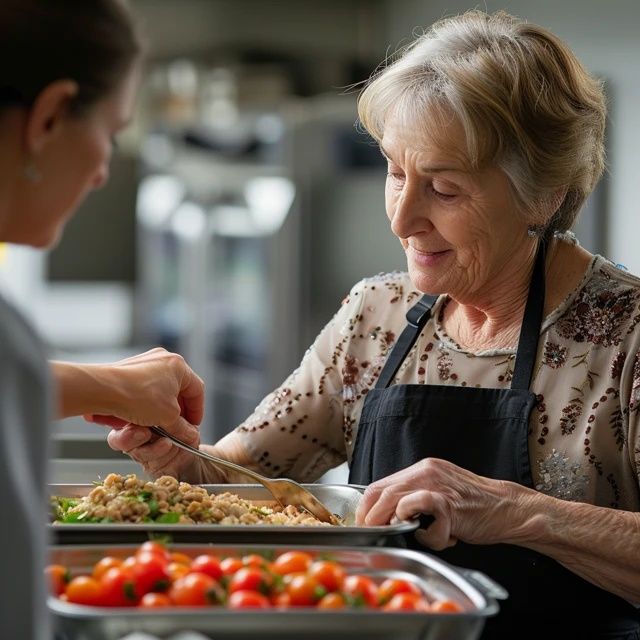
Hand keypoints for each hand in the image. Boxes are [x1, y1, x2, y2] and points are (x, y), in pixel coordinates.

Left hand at [77, 347, 205, 480]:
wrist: (101, 389)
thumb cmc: (137, 397)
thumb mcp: (167, 417)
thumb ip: (182, 427)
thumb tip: (190, 435)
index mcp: (179, 365)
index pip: (197, 391)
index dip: (197, 411)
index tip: (193, 426)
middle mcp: (163, 359)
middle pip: (179, 390)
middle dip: (178, 411)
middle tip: (176, 427)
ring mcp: (145, 363)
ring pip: (161, 390)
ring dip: (161, 409)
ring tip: (157, 424)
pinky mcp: (129, 369)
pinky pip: (144, 389)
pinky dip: (146, 404)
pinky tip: (141, 417)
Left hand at [355, 457, 534, 549]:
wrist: (508, 508)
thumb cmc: (474, 506)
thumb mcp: (440, 493)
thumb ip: (416, 498)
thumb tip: (388, 516)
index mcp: (422, 469)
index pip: (381, 484)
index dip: (366, 506)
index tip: (363, 523)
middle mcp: (427, 472)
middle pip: (383, 492)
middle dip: (370, 517)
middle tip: (371, 533)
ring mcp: (439, 486)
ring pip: (397, 500)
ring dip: (390, 523)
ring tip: (399, 533)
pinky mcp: (451, 504)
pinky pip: (424, 514)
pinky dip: (423, 532)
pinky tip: (431, 535)